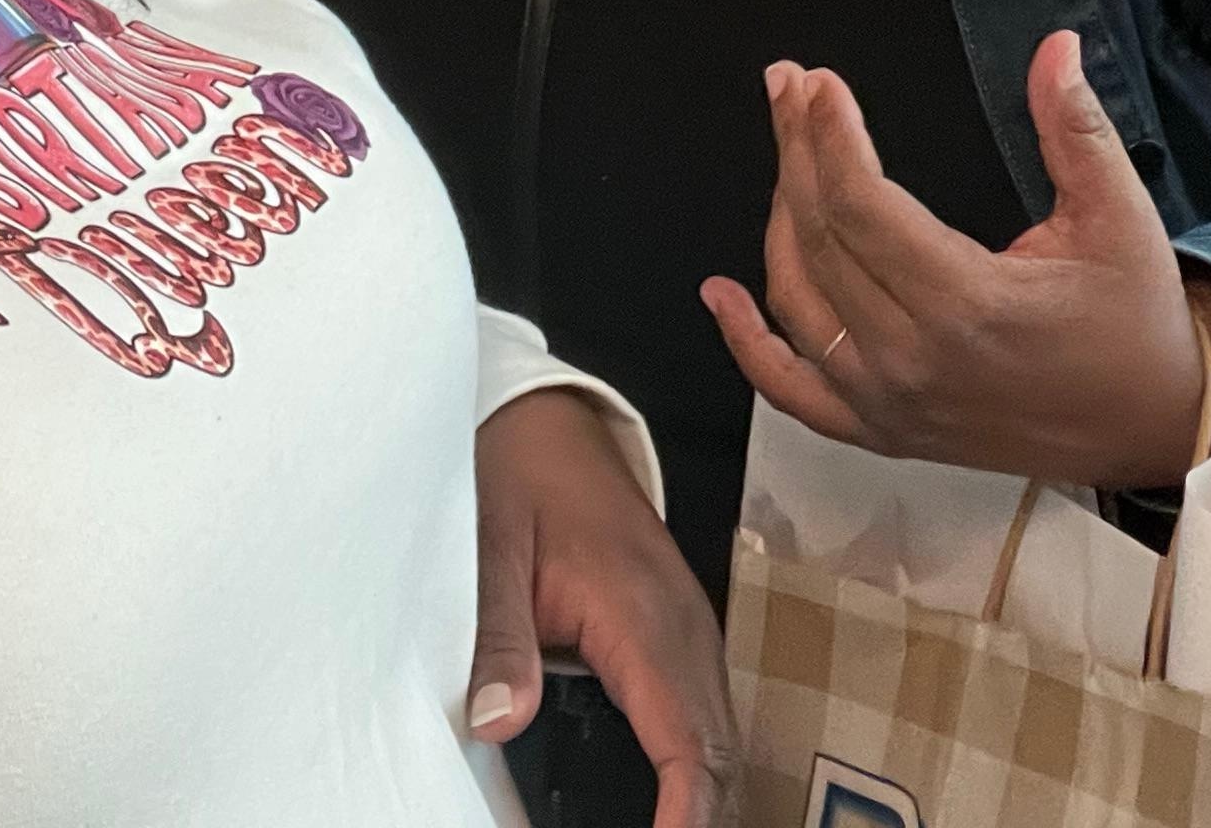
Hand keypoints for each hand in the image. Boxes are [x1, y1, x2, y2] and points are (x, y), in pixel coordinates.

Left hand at [467, 388, 730, 827]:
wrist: (550, 422)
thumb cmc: (523, 480)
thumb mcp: (491, 553)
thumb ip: (498, 640)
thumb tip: (497, 724)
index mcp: (641, 615)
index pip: (687, 741)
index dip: (684, 814)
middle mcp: (681, 627)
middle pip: (719, 754)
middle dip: (702, 820)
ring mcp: (687, 628)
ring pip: (719, 738)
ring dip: (704, 798)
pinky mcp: (678, 632)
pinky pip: (704, 713)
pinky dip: (696, 766)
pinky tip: (669, 802)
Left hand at [701, 29, 1210, 488]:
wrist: (1149, 425)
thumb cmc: (1134, 320)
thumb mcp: (1120, 215)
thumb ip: (1076, 129)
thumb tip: (1055, 46)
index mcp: (968, 305)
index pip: (864, 206)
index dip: (832, 135)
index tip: (819, 82)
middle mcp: (913, 361)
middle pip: (822, 238)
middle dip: (798, 150)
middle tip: (789, 86)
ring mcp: (889, 405)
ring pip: (797, 298)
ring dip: (778, 215)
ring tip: (785, 146)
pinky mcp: (881, 431)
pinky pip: (791, 389)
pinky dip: (748, 343)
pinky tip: (720, 294)